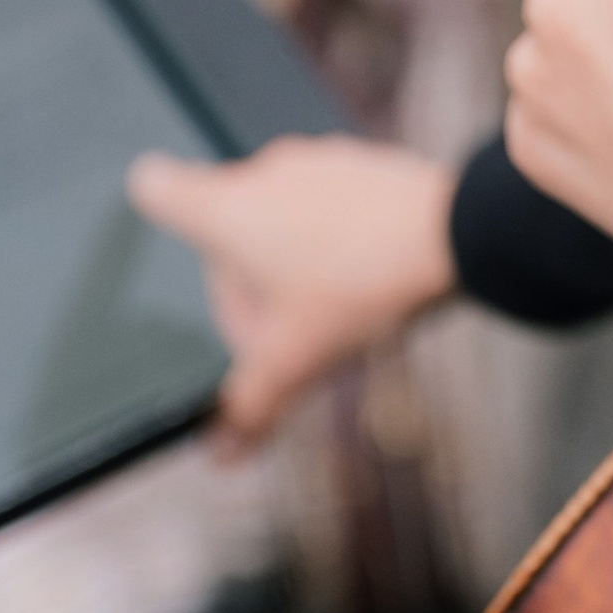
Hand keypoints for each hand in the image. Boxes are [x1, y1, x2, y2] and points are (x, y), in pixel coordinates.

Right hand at [128, 135, 458, 443]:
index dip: (154, 200)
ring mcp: (317, 160)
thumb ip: (250, 407)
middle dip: (244, 281)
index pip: (158, 187)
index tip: (161, 214)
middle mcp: (264, 171)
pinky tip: (365, 281)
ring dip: (291, 260)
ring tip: (328, 308)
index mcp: (225, 210)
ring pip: (282, 215)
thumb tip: (222, 451)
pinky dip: (336, 238)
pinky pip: (332, 204)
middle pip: (227, 226)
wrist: (458, 234)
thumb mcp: (296, 361)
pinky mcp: (365, 163)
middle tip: (277, 330)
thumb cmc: (361, 286)